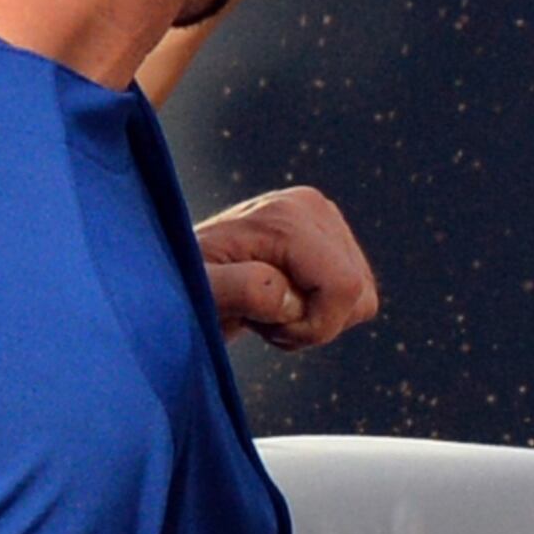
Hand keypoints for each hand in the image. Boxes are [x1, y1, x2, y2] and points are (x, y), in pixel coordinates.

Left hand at [195, 185, 377, 351]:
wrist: (173, 276)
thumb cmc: (179, 288)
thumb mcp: (201, 293)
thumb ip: (241, 290)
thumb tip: (290, 296)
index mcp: (286, 218)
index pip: (343, 288)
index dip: (311, 326)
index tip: (261, 323)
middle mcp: (311, 207)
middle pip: (357, 295)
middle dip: (310, 324)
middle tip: (257, 316)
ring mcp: (323, 218)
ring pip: (360, 298)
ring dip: (312, 319)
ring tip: (263, 308)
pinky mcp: (328, 235)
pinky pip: (354, 295)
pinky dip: (318, 312)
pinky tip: (277, 301)